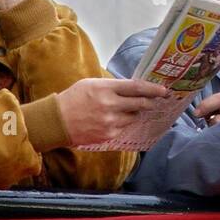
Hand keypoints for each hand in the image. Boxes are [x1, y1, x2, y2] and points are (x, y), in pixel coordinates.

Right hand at [55, 78, 171, 146]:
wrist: (57, 121)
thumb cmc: (74, 98)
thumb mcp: (92, 84)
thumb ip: (112, 85)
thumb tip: (132, 88)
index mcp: (106, 88)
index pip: (136, 87)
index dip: (152, 89)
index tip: (163, 90)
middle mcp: (110, 105)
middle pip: (140, 103)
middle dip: (151, 102)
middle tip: (158, 100)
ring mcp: (110, 122)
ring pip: (133, 117)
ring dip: (134, 113)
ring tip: (128, 109)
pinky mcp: (108, 135)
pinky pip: (123, 128)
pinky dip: (123, 123)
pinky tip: (114, 120)